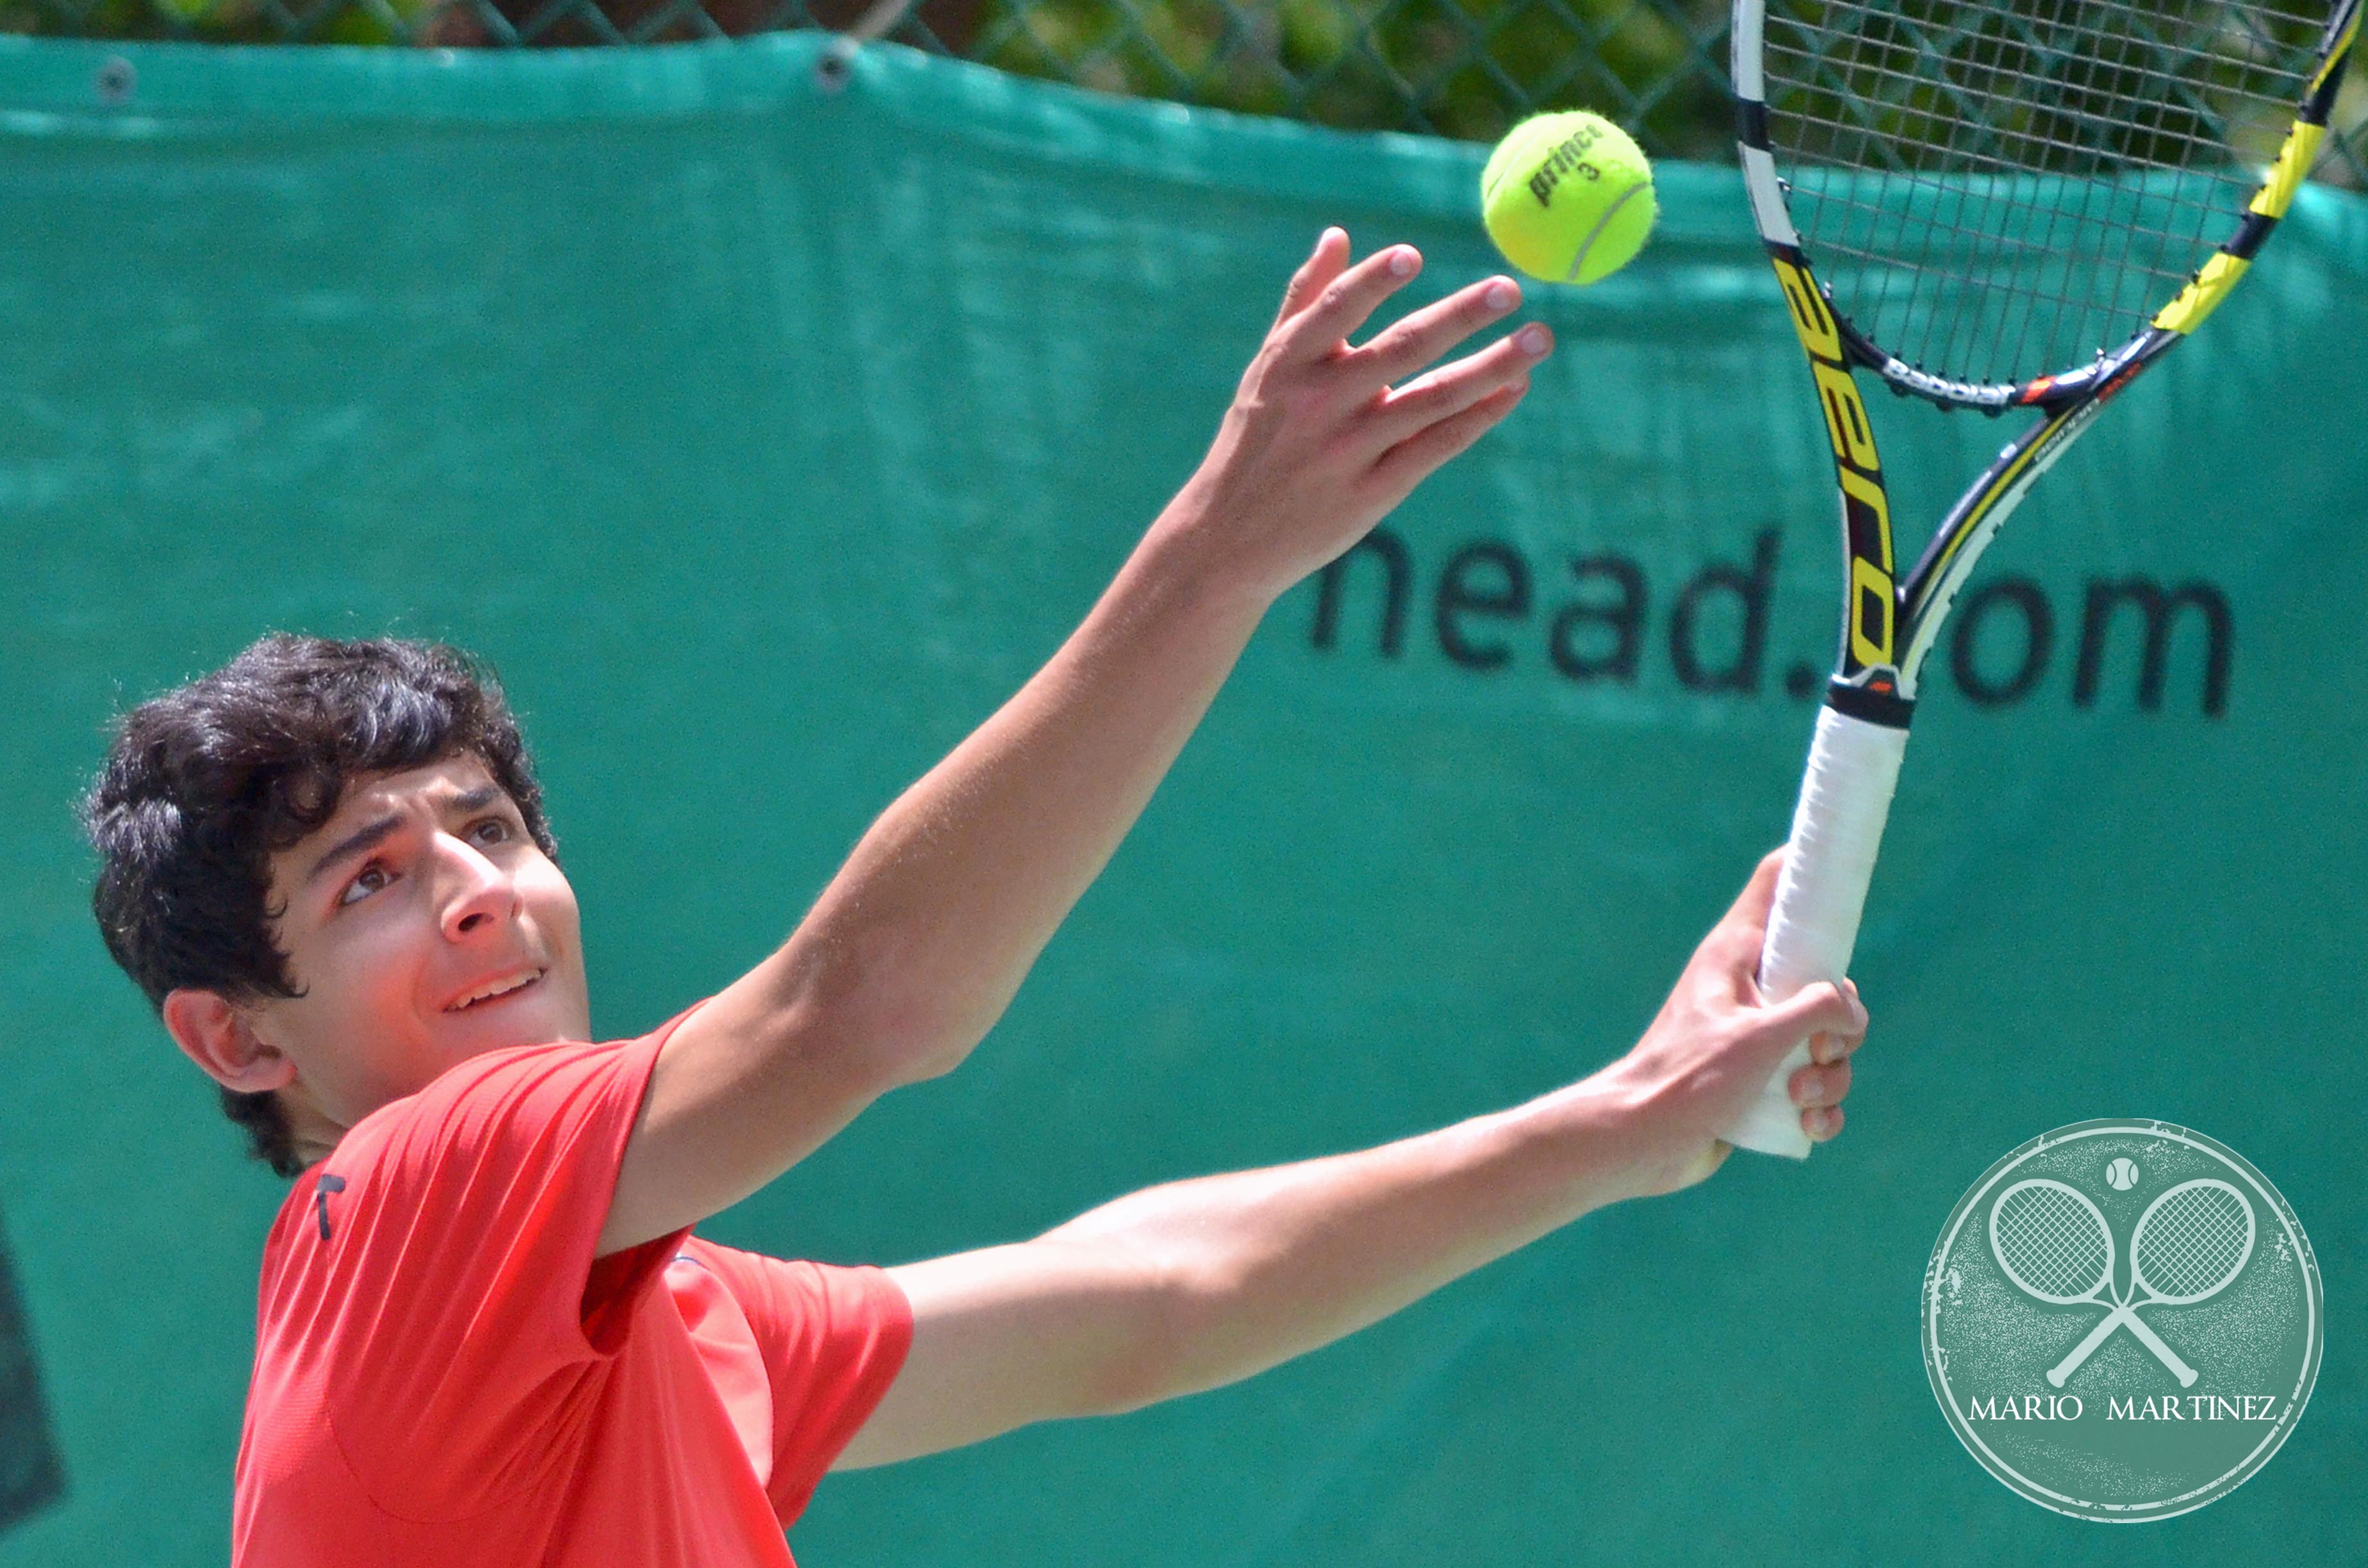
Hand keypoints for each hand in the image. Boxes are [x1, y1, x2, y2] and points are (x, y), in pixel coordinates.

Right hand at [1159, 228, 1551, 602]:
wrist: (1229, 538)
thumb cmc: (1255, 441)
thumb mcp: (1267, 369)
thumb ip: (1305, 301)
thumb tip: (1337, 235)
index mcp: (1289, 363)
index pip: (1336, 310)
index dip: (1372, 280)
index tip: (1412, 254)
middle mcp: (1320, 403)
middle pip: (1401, 349)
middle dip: (1460, 317)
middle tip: (1510, 289)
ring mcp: (1348, 449)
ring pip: (1432, 399)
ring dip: (1492, 367)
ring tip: (1540, 339)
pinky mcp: (1373, 492)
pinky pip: (1437, 446)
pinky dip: (1478, 416)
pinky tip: (1513, 390)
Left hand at [1587, 849, 1868, 1198]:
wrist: (1642, 1140)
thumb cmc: (1688, 1078)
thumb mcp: (1760, 1037)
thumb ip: (1816, 1010)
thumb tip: (1851, 1008)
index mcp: (1736, 952)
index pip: (1777, 883)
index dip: (1814, 867)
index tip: (1851, 867)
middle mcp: (1748, 986)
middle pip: (1827, 981)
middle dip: (1840, 1027)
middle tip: (1819, 1050)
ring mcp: (1756, 1035)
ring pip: (1826, 1043)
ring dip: (1829, 1077)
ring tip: (1798, 1096)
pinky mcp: (1760, 1080)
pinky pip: (1814, 1086)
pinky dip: (1819, 1108)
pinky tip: (1807, 1125)